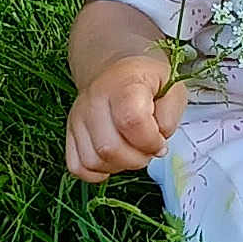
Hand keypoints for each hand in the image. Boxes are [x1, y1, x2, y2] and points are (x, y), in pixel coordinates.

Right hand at [65, 52, 188, 182]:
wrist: (118, 69)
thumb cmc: (147, 80)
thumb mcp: (172, 88)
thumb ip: (170, 116)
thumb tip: (157, 143)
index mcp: (123, 82)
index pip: (131, 121)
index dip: (150, 140)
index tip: (160, 141)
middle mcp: (94, 98)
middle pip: (108, 147)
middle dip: (136, 158)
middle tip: (148, 148)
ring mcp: (78, 116)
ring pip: (92, 160)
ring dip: (119, 166)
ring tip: (132, 151)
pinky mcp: (69, 132)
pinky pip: (77, 166)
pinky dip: (98, 172)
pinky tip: (114, 160)